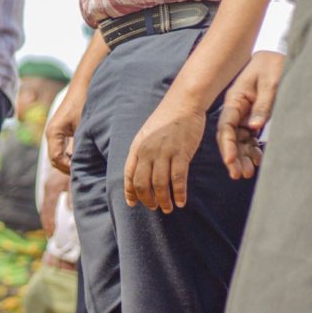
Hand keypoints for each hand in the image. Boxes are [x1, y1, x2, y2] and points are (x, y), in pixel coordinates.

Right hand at [40, 166, 69, 235]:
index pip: (47, 210)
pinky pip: (50, 200)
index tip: (51, 236)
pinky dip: (51, 210)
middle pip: (45, 208)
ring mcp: (51, 184)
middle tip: (50, 236)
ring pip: (47, 204)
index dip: (49, 224)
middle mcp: (49, 187)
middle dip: (47, 223)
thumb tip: (69, 210)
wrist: (74, 150)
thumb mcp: (75, 180)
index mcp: (52, 188)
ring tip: (52, 229)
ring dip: (49, 216)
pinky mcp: (55, 183)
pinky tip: (57, 214)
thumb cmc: (76, 165)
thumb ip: (72, 195)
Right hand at [46, 88, 85, 172]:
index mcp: (53, 132)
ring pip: (59, 156)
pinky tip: (86, 156)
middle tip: (88, 172)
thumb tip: (86, 165)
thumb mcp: (85, 126)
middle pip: (55, 160)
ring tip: (88, 166)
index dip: (70, 168)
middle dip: (70, 168)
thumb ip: (82, 145)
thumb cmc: (86, 102)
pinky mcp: (62, 130)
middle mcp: (51, 133)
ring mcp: (55, 132)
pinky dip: (72, 156)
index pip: (56, 159)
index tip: (86, 170)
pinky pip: (63, 149)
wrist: (85, 84)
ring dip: (71, 162)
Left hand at [123, 97, 205, 211]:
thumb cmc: (166, 119)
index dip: (130, 192)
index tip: (133, 204)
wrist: (183, 103)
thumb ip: (143, 151)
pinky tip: (181, 202)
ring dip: (164, 200)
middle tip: (154, 208)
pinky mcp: (181, 153)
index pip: (129, 175)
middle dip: (147, 199)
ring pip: (160, 184)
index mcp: (137, 147)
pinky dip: (179, 193)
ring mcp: (163, 152)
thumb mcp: (146, 134)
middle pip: (142, 183)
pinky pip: (178, 179)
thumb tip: (143, 170)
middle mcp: (147, 152)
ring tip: (168, 209)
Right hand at [217, 50, 283, 180]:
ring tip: (248, 173)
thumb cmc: (272, 66)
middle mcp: (236, 109)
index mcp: (234, 100)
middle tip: (239, 175)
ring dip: (242, 157)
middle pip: (230, 137)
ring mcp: (245, 114)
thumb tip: (254, 127)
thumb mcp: (270, 83)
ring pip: (240, 140)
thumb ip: (263, 105)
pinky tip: (257, 161)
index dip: (227, 145)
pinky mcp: (254, 117)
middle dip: (233, 157)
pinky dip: (253, 149)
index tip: (231, 161)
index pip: (226, 127)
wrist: (276, 57)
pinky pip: (251, 137)